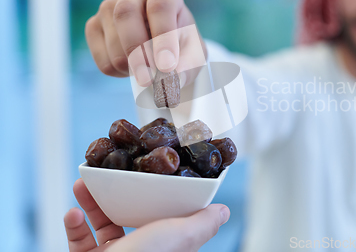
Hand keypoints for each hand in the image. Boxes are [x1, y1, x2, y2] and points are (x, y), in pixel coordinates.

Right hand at [64, 179, 229, 251]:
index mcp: (163, 243)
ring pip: (99, 225)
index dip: (154, 194)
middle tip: (105, 175)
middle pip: (127, 215)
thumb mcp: (182, 236)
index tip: (142, 172)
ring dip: (89, 204)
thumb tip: (223, 210)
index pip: (161, 215)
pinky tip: (72, 213)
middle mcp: (138, 250)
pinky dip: (73, 226)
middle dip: (114, 194)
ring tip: (82, 185)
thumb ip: (203, 223)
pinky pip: (78, 242)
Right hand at [85, 0, 206, 86]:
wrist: (164, 48)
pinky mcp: (94, 26)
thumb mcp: (193, 55)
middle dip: (137, 51)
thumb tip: (170, 79)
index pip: (160, 7)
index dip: (163, 37)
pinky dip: (118, 72)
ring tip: (148, 72)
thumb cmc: (182, 46)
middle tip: (149, 80)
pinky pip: (100, 57)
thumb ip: (186, 66)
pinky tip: (132, 68)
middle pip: (126, 14)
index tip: (167, 66)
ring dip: (130, 67)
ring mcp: (109, 7)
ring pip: (112, 40)